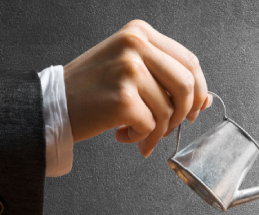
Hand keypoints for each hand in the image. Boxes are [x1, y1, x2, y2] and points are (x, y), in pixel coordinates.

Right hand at [63, 20, 211, 156]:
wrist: (52, 103)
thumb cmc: (91, 88)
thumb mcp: (130, 70)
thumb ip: (166, 79)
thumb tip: (206, 100)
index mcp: (140, 33)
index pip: (189, 61)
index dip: (198, 90)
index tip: (191, 109)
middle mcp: (135, 45)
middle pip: (186, 85)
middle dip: (182, 113)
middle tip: (167, 127)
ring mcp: (129, 70)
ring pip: (169, 110)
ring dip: (157, 131)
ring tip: (138, 133)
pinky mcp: (123, 98)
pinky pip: (150, 126)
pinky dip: (140, 138)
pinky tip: (122, 134)